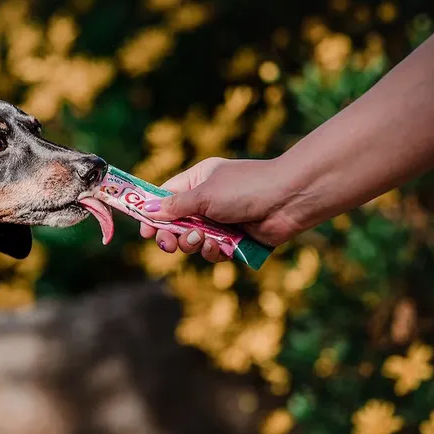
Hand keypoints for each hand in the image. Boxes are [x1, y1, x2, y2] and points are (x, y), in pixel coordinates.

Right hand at [139, 157, 301, 261]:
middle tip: (170, 244)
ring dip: (194, 244)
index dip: (153, 215)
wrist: (288, 200)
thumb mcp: (204, 195)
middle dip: (172, 235)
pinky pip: (214, 251)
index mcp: (197, 181)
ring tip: (202, 240)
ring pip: (194, 241)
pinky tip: (220, 246)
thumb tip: (148, 211)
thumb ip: (175, 207)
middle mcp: (207, 201)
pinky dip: (213, 252)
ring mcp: (221, 221)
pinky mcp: (235, 239)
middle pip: (176, 224)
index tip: (145, 231)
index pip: (166, 198)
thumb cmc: (245, 188)